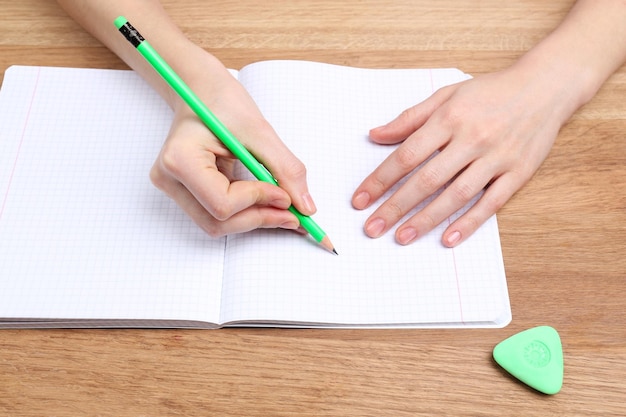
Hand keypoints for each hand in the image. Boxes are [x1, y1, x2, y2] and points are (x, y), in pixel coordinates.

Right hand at [150, 62, 315, 236]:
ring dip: (254, 219)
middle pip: (217, 222)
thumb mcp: (259, 131)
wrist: (202, 91)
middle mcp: (169, 180)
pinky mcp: (186, 193)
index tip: (287, 195)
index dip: (259, 202)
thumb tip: (305, 207)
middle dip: (259, 219)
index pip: (222, 203)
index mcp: (180, 159)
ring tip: (283, 209)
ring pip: (217, 226)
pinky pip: (217, 216)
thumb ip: (285, 169)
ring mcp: (174, 189)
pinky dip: (246, 214)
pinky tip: (266, 204)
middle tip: (294, 215)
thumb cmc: (223, 101)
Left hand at [352, 67, 561, 246]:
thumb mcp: (446, 94)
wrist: (545, 86)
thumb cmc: (489, 91)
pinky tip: (448, 238)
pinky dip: (469, 223)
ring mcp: (496, 158)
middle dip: (395, 207)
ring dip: (426, 220)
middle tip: (372, 228)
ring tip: (402, 237)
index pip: (406, 155)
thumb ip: (410, 118)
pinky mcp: (518, 173)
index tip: (360, 200)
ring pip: (456, 195)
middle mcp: (471, 139)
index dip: (380, 180)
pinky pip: (491, 203)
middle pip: (426, 180)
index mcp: (449, 118)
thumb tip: (375, 135)